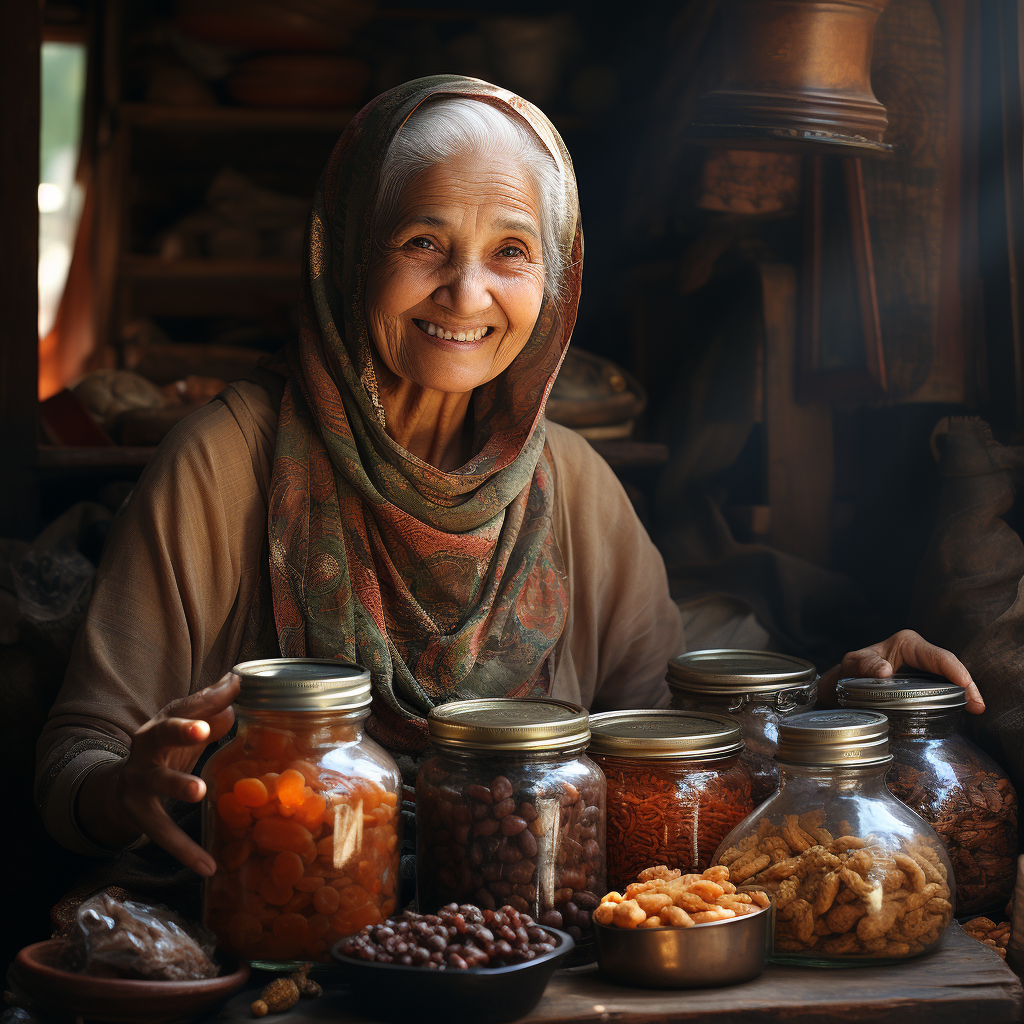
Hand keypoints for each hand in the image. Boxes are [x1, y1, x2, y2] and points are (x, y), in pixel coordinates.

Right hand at [79, 672, 239, 875]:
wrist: (120, 787)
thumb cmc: (167, 750)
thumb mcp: (186, 728)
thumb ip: (212, 708)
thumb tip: (240, 684)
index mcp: (163, 722)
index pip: (187, 706)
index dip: (210, 698)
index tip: (235, 687)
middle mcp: (146, 747)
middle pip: (162, 733)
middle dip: (181, 731)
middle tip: (203, 731)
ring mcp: (139, 780)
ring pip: (157, 781)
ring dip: (177, 784)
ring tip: (199, 792)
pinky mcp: (139, 813)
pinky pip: (162, 832)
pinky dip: (184, 850)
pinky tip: (207, 867)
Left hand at [819, 630, 984, 713]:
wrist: (842, 683)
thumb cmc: (848, 671)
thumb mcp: (852, 665)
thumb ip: (864, 665)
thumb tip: (885, 670)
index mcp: (906, 644)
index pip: (937, 656)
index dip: (955, 671)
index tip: (966, 688)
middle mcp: (917, 652)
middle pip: (949, 666)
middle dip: (966, 684)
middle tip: (979, 706)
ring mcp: (921, 666)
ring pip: (949, 676)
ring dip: (964, 692)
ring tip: (977, 709)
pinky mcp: (922, 680)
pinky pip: (942, 686)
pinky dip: (954, 697)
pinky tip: (964, 710)